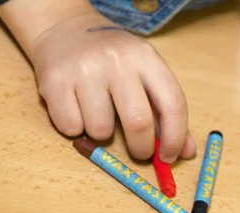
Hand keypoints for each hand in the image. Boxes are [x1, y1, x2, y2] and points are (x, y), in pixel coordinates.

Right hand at [0, 0, 194, 161]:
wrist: (64, 29)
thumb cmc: (113, 61)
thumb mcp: (145, 73)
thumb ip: (166, 113)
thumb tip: (185, 152)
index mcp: (146, 58)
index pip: (173, 104)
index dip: (175, 137)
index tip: (169, 156)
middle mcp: (116, 60)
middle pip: (138, 122)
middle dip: (142, 149)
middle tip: (140, 153)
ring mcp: (84, 70)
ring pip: (101, 131)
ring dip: (102, 135)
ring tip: (99, 115)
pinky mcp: (53, 82)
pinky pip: (71, 128)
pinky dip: (76, 128)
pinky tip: (77, 109)